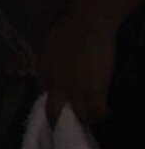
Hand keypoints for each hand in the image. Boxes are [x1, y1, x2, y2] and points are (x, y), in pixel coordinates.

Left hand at [38, 8, 116, 124]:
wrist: (85, 26)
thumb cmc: (66, 30)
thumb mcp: (47, 47)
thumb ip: (47, 62)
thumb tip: (51, 70)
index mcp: (44, 72)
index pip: (43, 93)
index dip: (52, 100)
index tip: (59, 103)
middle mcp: (57, 85)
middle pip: (54, 112)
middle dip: (59, 119)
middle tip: (67, 122)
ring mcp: (76, 90)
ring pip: (79, 115)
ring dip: (84, 117)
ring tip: (90, 116)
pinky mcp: (95, 91)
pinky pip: (98, 111)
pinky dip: (101, 113)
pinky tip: (104, 111)